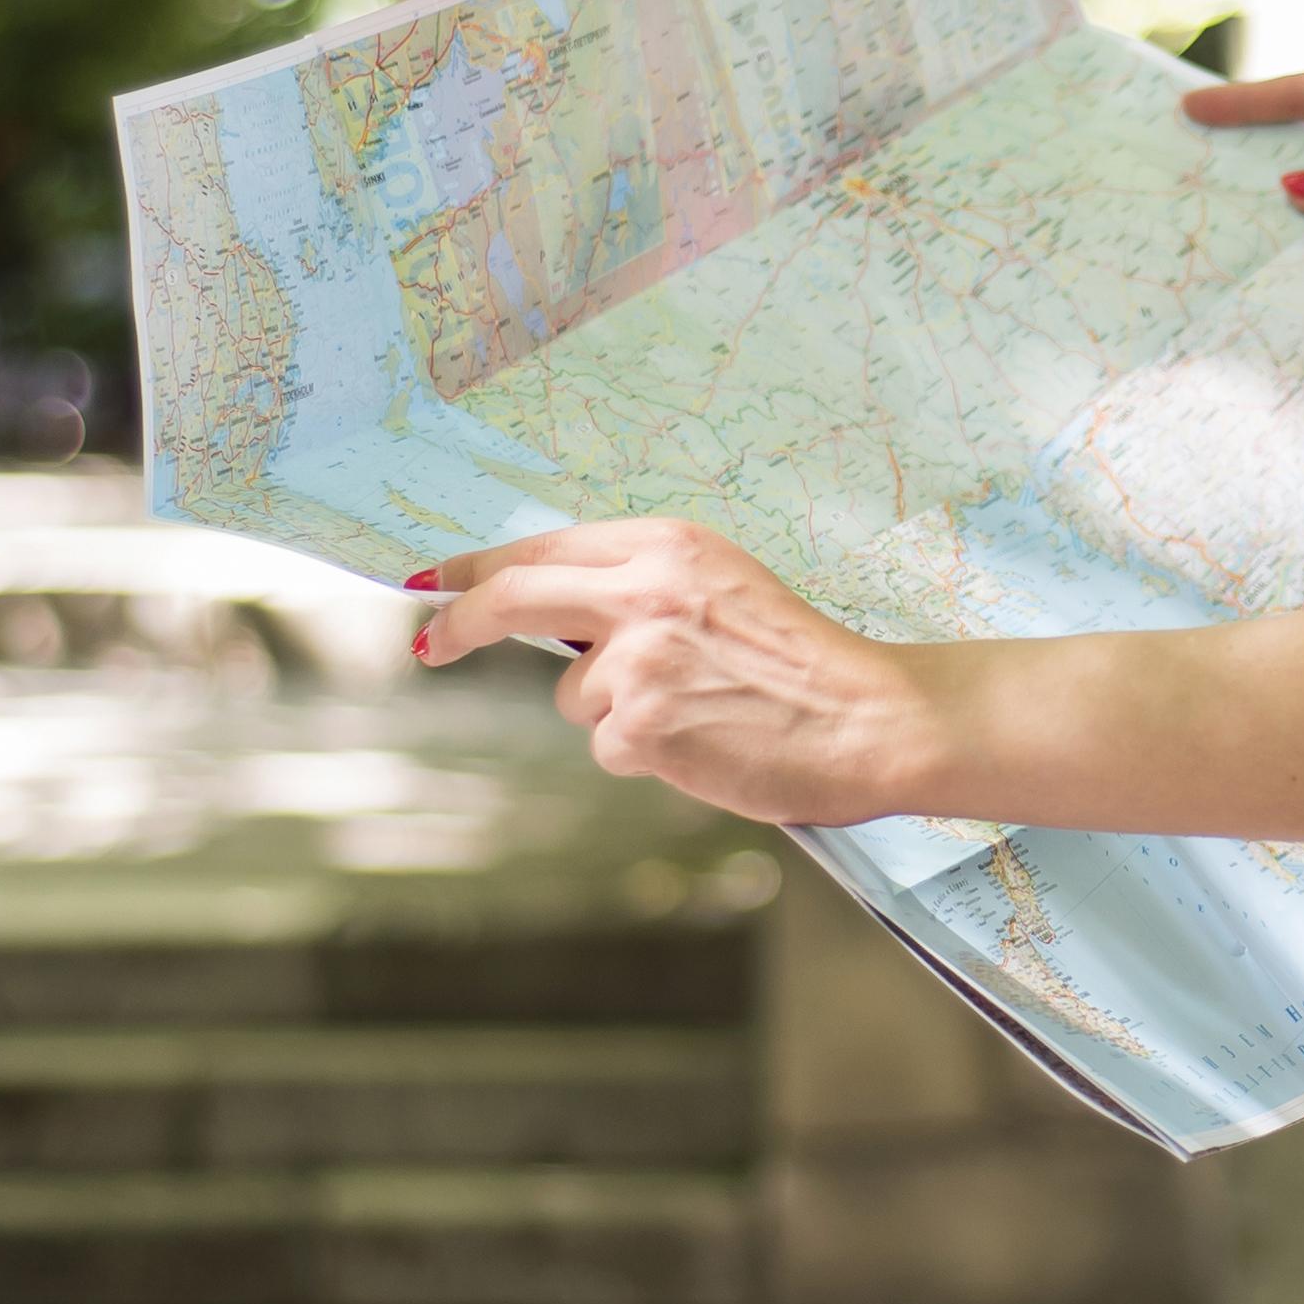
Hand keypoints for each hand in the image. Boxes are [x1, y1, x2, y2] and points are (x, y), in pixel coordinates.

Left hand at [416, 521, 935, 827]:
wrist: (874, 719)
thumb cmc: (812, 667)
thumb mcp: (726, 592)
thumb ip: (648, 589)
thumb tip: (555, 615)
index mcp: (670, 546)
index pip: (546, 547)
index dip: (481, 568)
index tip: (439, 581)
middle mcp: (645, 590)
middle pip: (513, 597)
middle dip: (460, 623)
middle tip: (430, 644)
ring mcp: (638, 659)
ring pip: (573, 695)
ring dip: (616, 714)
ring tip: (698, 715)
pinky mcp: (639, 724)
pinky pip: (607, 747)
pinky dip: (648, 757)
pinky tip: (705, 747)